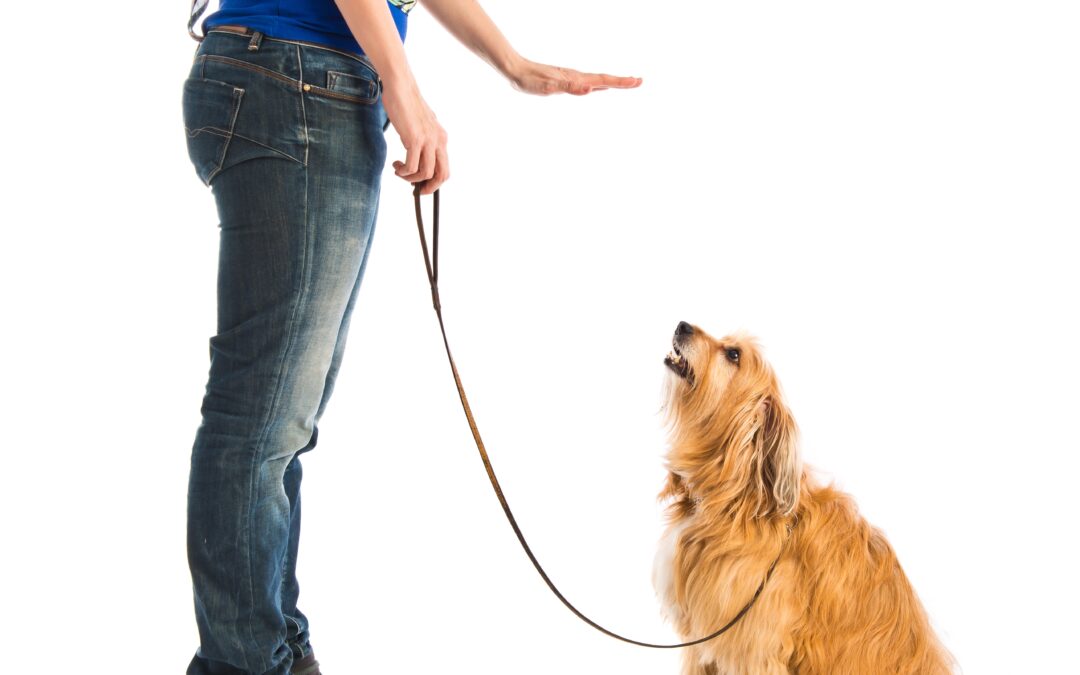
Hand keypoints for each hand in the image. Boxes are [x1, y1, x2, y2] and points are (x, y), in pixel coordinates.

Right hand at [381, 80, 448, 194]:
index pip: (445, 168)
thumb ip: (424, 139)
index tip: (421, 185)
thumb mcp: (421, 125)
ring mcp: (428, 140)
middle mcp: (439, 140)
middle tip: (414, 188)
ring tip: (399, 171)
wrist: (401, 87)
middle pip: (442, 175)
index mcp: (442, 138)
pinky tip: (396, 165)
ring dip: (410, 178)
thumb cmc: (407, 104)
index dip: (435, 182)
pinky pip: (411, 166)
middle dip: (428, 187)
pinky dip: (403, 171)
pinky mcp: (415, 139)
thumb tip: (418, 156)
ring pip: (425, 173)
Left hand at [509, 59, 641, 95]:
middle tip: (639, 81)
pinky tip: (599, 87)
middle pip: (604, 79)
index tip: (636, 81)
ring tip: (626, 83)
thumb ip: (567, 87)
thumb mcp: (548, 87)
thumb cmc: (530, 80)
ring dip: (613, 82)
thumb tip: (589, 88)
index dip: (620, 82)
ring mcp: (572, 78)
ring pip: (597, 81)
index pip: (603, 80)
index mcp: (576, 79)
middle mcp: (576, 77)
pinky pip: (587, 83)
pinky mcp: (565, 81)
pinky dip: (599, 85)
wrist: (516, 71)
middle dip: (622, 82)